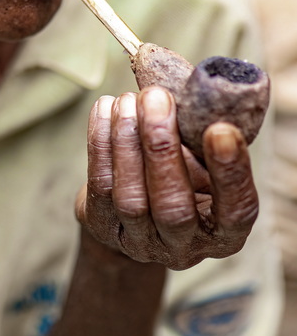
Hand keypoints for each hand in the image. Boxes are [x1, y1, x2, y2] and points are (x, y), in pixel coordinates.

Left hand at [76, 87, 258, 269]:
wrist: (139, 203)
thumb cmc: (183, 173)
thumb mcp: (203, 163)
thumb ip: (204, 138)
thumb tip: (194, 89)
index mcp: (224, 232)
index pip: (237, 210)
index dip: (231, 172)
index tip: (221, 129)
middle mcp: (183, 246)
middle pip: (172, 207)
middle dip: (162, 147)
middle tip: (157, 98)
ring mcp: (140, 242)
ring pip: (131, 198)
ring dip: (127, 140)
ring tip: (129, 99)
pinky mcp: (103, 227)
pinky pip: (100, 185)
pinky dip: (101, 142)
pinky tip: (106, 108)